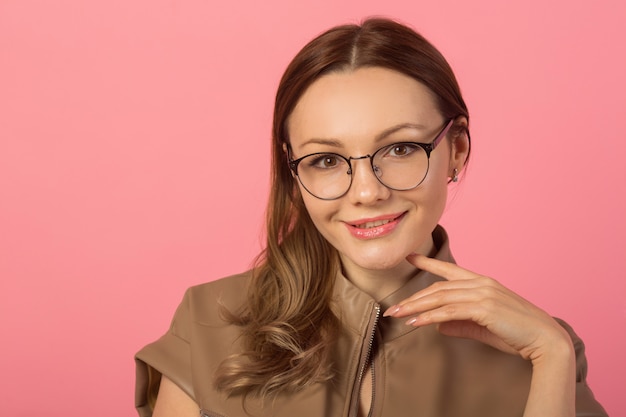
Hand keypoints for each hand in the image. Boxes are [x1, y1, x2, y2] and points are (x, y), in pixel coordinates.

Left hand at [383, 253, 572, 363]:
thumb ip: (460, 324)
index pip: (449, 270)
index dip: (428, 263)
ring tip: (397, 315)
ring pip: (440, 298)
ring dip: (415, 307)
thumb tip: (437, 325)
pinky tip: (416, 322)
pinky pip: (449, 311)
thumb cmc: (517, 334)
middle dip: (413, 297)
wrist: (546, 339)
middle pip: (438, 288)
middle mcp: (481, 283)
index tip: (409, 257)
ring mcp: (482, 293)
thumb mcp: (483, 327)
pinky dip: (429, 316)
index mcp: (482, 282)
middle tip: (392, 308)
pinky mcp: (483, 307)